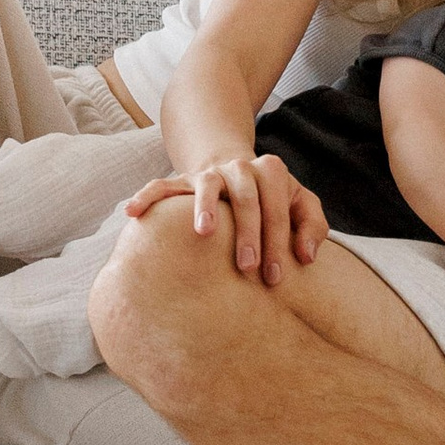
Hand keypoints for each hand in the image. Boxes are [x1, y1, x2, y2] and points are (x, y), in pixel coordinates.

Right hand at [123, 155, 325, 284]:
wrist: (235, 168)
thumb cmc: (272, 198)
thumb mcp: (299, 203)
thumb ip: (312, 226)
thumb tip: (306, 256)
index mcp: (271, 171)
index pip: (278, 205)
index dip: (279, 240)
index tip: (276, 276)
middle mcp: (240, 167)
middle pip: (247, 196)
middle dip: (248, 231)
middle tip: (248, 267)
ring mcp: (208, 173)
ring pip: (207, 185)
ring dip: (205, 207)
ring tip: (203, 232)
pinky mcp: (182, 181)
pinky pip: (161, 186)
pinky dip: (146, 196)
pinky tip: (131, 212)